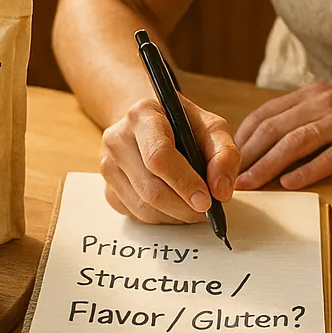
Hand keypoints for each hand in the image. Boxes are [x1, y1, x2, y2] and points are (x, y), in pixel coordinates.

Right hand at [100, 96, 239, 223]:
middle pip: (151, 189)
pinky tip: (175, 204)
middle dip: (184, 207)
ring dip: (175, 216)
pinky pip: (136, 215)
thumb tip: (221, 192)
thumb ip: (224, 154)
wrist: (149, 122)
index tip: (206, 200)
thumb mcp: (211, 127)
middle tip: (208, 210)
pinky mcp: (107, 188)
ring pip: (143, 208)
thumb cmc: (182, 123)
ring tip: (195, 207)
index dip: (184, 183)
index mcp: (142, 115)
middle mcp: (118, 139)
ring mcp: (108, 165)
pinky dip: (162, 218)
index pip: (159, 156)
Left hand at [233, 81, 331, 190]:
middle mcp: (325, 103)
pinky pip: (330, 157)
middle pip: (275, 128)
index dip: (243, 137)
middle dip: (248, 154)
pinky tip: (290, 184)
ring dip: (268, 165)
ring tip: (251, 184)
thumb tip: (273, 141)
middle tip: (227, 177)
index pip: (267, 113)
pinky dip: (307, 171)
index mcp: (315, 94)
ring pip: (296, 142)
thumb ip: (307, 116)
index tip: (226, 158)